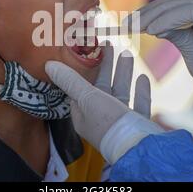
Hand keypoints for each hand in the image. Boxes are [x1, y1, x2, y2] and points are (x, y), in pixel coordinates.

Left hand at [45, 45, 160, 163]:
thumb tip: (49, 64)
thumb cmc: (108, 122)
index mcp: (84, 114)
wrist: (137, 146)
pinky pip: (138, 103)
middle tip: (110, 45)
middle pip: (103, 86)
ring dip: (124, 73)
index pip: (80, 88)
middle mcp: (100, 118)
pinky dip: (140, 90)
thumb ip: (70, 80)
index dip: (84, 69)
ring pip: (121, 91)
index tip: (89, 51)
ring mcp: (120, 121)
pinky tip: (143, 77)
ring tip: (128, 54)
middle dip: (107, 66)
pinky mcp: (138, 123)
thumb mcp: (86, 97)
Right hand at [128, 0, 192, 112]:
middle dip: (151, 13)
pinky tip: (143, 20)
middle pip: (180, 1)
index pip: (191, 11)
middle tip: (127, 26)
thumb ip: (179, 38)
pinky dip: (158, 11)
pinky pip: (176, 2)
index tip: (145, 31)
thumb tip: (152, 25)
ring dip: (151, 10)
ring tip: (130, 23)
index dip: (165, 18)